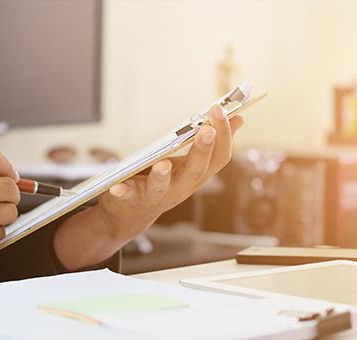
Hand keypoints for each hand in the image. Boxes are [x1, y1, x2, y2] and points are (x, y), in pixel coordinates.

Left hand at [54, 105, 242, 269]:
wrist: (133, 214)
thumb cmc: (164, 182)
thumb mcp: (189, 163)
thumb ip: (210, 144)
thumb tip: (240, 119)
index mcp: (196, 175)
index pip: (219, 157)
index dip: (224, 135)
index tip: (219, 109)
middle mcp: (181, 187)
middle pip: (197, 171)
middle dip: (203, 150)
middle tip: (207, 130)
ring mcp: (157, 195)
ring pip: (163, 186)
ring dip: (163, 176)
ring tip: (163, 164)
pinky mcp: (133, 199)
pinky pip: (128, 196)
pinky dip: (123, 191)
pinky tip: (116, 187)